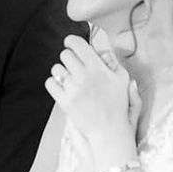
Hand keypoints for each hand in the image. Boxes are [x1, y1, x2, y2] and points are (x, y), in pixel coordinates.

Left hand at [45, 35, 133, 153]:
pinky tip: (63, 88)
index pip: (77, 44)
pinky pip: (50, 83)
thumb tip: (101, 48)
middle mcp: (84, 76)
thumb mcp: (122, 79)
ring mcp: (73, 89)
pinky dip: (54, 84)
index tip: (71, 44)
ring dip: (62, 72)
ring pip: (56, 68)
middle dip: (69, 58)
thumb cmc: (118, 104)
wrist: (109, 130)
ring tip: (70, 80)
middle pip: (65, 54)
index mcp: (97, 68)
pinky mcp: (64, 101)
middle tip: (74, 66)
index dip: (71, 41)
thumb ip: (112, 61)